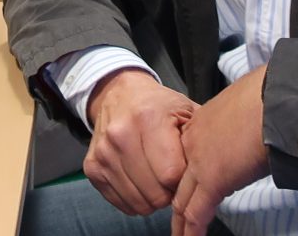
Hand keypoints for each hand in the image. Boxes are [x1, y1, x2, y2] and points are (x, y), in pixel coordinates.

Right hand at [83, 69, 195, 215]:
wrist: (120, 94)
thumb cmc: (159, 106)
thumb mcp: (186, 111)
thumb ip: (198, 143)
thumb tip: (205, 179)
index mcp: (148, 118)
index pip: (171, 175)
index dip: (184, 180)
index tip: (186, 171)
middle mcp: (120, 135)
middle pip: (155, 194)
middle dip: (169, 192)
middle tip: (171, 176)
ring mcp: (103, 153)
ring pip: (138, 203)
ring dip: (152, 197)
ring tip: (156, 177)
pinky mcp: (92, 167)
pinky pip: (121, 203)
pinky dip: (135, 198)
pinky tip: (140, 180)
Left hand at [171, 65, 270, 235]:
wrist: (274, 98)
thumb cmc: (268, 97)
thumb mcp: (244, 109)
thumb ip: (239, 127)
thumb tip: (253, 139)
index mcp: (200, 122)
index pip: (185, 156)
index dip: (183, 175)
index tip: (184, 187)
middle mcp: (193, 141)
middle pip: (177, 179)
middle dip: (176, 199)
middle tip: (175, 218)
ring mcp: (199, 161)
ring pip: (182, 198)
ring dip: (180, 221)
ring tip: (178, 235)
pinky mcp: (212, 179)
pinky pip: (197, 212)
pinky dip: (192, 230)